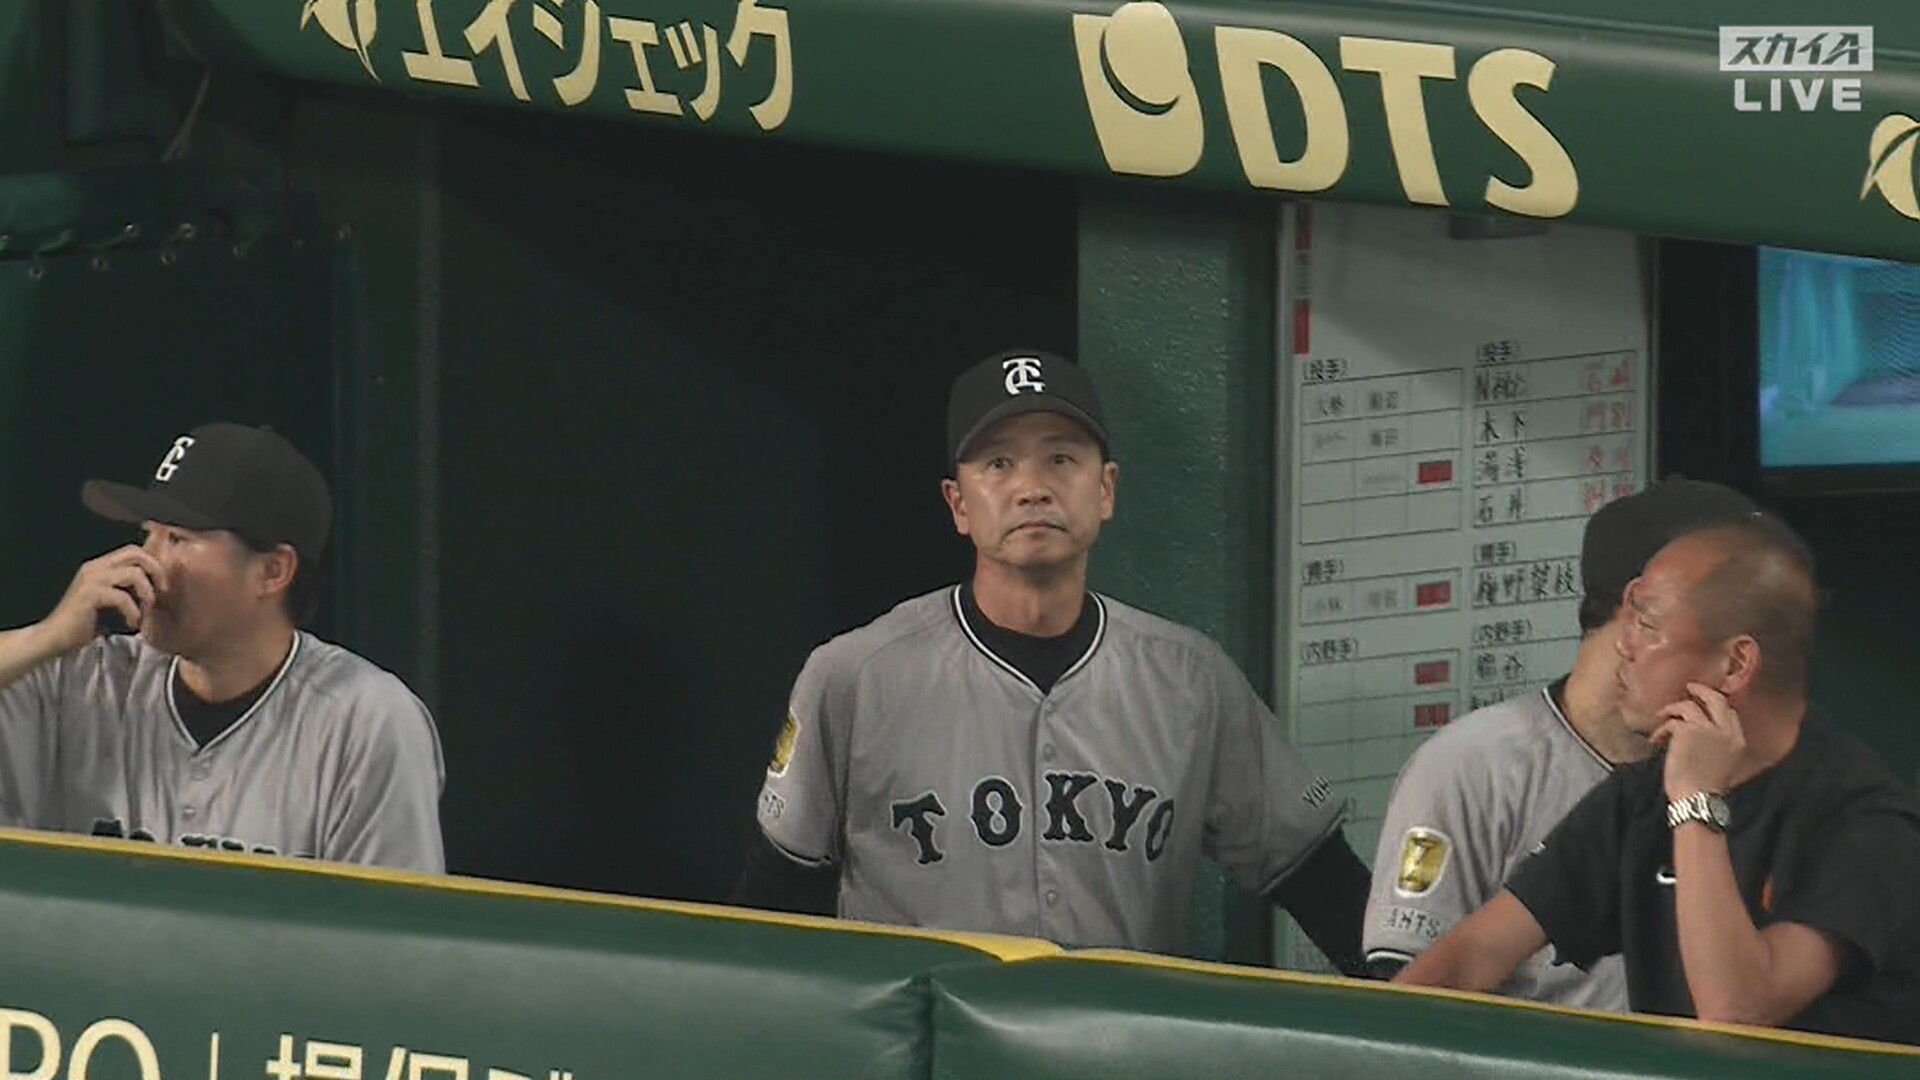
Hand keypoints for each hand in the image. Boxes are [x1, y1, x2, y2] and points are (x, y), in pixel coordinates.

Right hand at [39, 546, 164, 652]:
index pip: (133, 550)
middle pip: (135, 553)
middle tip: (162, 592)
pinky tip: (132, 623)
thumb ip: (127, 588)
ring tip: (146, 611)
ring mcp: (91, 579)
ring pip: (133, 573)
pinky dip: (133, 611)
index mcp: (100, 566)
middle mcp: (95, 567)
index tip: (163, 584)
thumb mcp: (112, 601)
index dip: (153, 563)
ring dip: (147, 593)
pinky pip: (122, 597)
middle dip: (156, 571)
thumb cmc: (86, 622)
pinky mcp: (89, 595)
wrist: (55, 637)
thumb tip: (157, 583)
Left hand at [1651, 682, 1745, 799]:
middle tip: (1689, 687)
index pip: (1730, 713)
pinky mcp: (1687, 730)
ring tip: (1661, 716)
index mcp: (1737, 740)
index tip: (1703, 704)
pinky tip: (1655, 740)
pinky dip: (1660, 730)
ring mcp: (1707, 728)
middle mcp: (1725, 731)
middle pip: (1716, 699)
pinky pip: (1671, 722)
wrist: (1697, 798)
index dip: (1715, 706)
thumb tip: (1701, 736)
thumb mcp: (1723, 764)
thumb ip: (1717, 746)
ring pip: (1689, 705)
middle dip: (1702, 690)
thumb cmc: (1705, 788)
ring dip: (1672, 709)